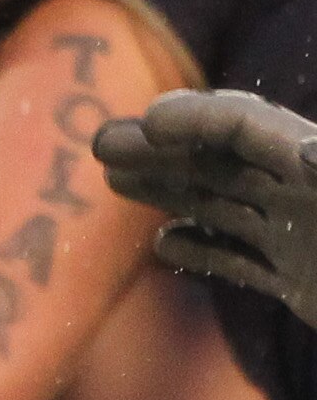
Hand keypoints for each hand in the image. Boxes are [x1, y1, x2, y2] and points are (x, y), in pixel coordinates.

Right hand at [94, 88, 316, 323]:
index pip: (249, 126)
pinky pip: (239, 261)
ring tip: (115, 180)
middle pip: (221, 162)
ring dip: (166, 190)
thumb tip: (307, 150)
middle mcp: (304, 192)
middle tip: (102, 145)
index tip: (145, 125)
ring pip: (221, 206)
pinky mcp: (296, 282)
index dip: (197, 118)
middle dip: (160, 150)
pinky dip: (198, 250)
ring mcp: (299, 237)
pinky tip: (163, 245)